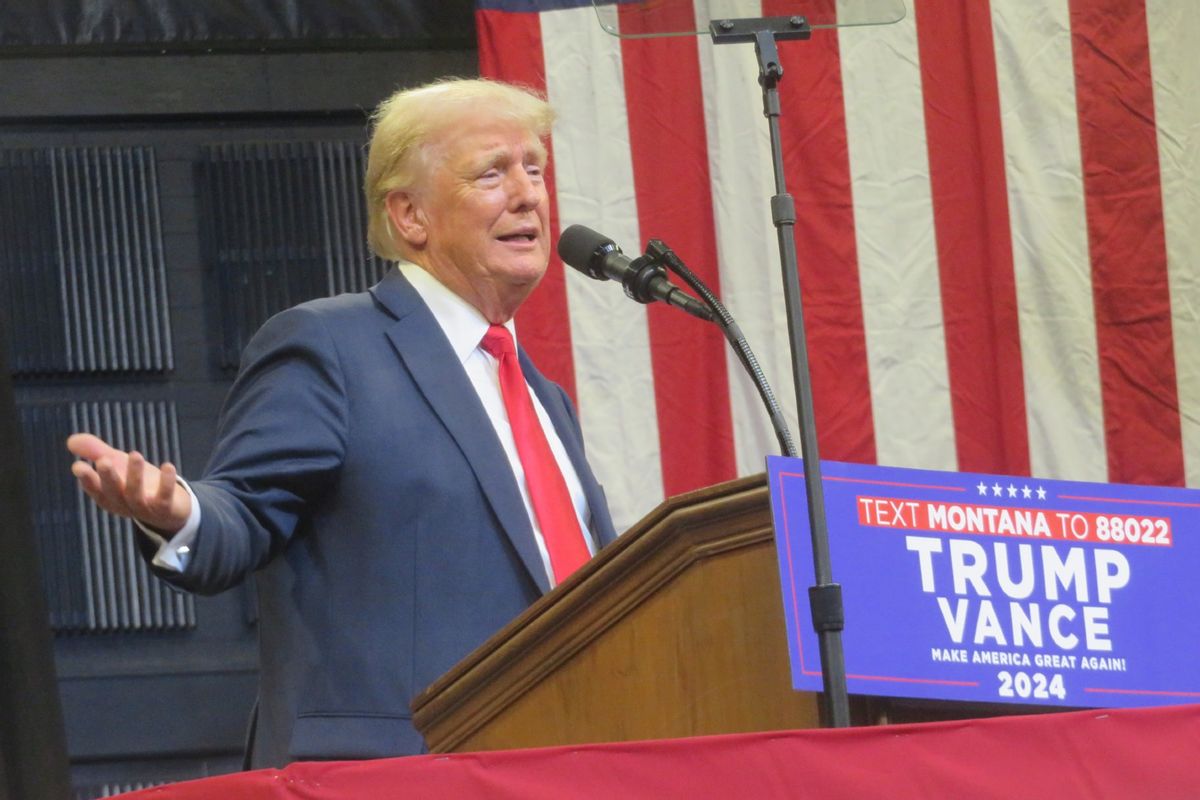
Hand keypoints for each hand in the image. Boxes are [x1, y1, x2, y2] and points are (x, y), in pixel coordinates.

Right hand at [66, 433, 191, 534]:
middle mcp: (123, 504)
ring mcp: (144, 508)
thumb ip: (95, 452)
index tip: (78, 466)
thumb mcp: (116, 464)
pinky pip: (165, 498)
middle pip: (113, 492)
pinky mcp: (165, 509)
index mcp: (107, 495)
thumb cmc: (137, 482)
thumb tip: (70, 440)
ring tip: (135, 454)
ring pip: (136, 495)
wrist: (170, 509)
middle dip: (108, 477)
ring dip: (134, 476)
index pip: (94, 488)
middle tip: (103, 460)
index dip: (86, 479)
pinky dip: (166, 483)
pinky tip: (168, 466)